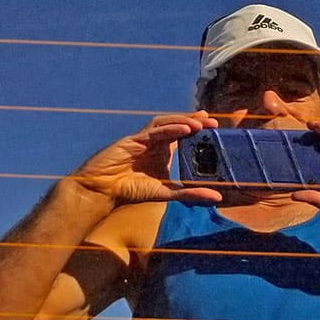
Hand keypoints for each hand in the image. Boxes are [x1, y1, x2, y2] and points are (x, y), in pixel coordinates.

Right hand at [69, 112, 222, 206]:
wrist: (101, 191)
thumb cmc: (130, 191)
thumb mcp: (166, 193)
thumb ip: (190, 195)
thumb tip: (217, 198)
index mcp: (162, 152)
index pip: (183, 135)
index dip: (198, 129)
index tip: (216, 127)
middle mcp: (154, 143)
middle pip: (177, 125)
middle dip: (195, 121)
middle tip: (214, 121)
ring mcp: (143, 139)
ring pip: (166, 124)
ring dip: (184, 121)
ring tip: (201, 123)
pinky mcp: (132, 140)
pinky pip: (153, 131)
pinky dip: (170, 129)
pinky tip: (184, 129)